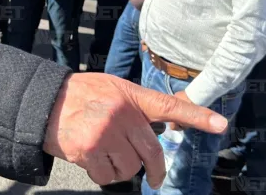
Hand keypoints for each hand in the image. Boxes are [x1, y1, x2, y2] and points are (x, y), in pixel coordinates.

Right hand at [43, 73, 226, 189]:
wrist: (45, 102)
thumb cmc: (83, 95)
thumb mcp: (114, 90)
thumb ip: (139, 106)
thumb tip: (170, 124)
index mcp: (130, 96)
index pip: (169, 106)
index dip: (196, 116)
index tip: (220, 125)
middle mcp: (121, 114)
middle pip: (152, 153)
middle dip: (155, 169)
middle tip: (154, 176)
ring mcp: (104, 134)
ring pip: (130, 168)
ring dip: (122, 169)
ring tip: (106, 154)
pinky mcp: (88, 151)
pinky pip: (108, 176)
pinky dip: (103, 174)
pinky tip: (92, 159)